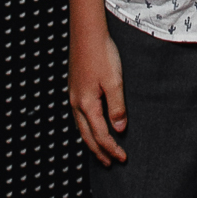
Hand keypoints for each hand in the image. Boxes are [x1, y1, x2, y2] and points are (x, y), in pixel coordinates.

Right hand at [69, 29, 127, 165]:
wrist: (87, 33)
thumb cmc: (102, 55)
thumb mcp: (114, 81)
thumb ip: (117, 107)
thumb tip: (118, 130)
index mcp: (87, 104)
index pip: (100, 135)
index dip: (112, 149)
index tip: (123, 158)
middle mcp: (77, 103)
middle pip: (87, 136)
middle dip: (99, 151)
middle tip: (109, 164)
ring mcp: (74, 96)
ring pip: (81, 127)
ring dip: (91, 141)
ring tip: (100, 151)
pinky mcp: (75, 88)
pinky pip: (79, 116)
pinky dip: (86, 128)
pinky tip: (91, 125)